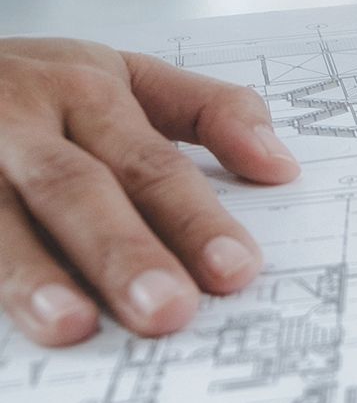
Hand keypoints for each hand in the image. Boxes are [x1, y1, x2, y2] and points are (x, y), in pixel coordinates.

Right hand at [0, 40, 300, 346]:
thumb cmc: (38, 86)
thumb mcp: (123, 74)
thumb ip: (211, 112)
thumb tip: (282, 168)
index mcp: (87, 90)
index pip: (151, 163)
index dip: (194, 218)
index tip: (236, 269)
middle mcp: (20, 120)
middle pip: (77, 190)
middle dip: (122, 252)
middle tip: (167, 310)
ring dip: (31, 275)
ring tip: (71, 327)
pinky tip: (3, 320)